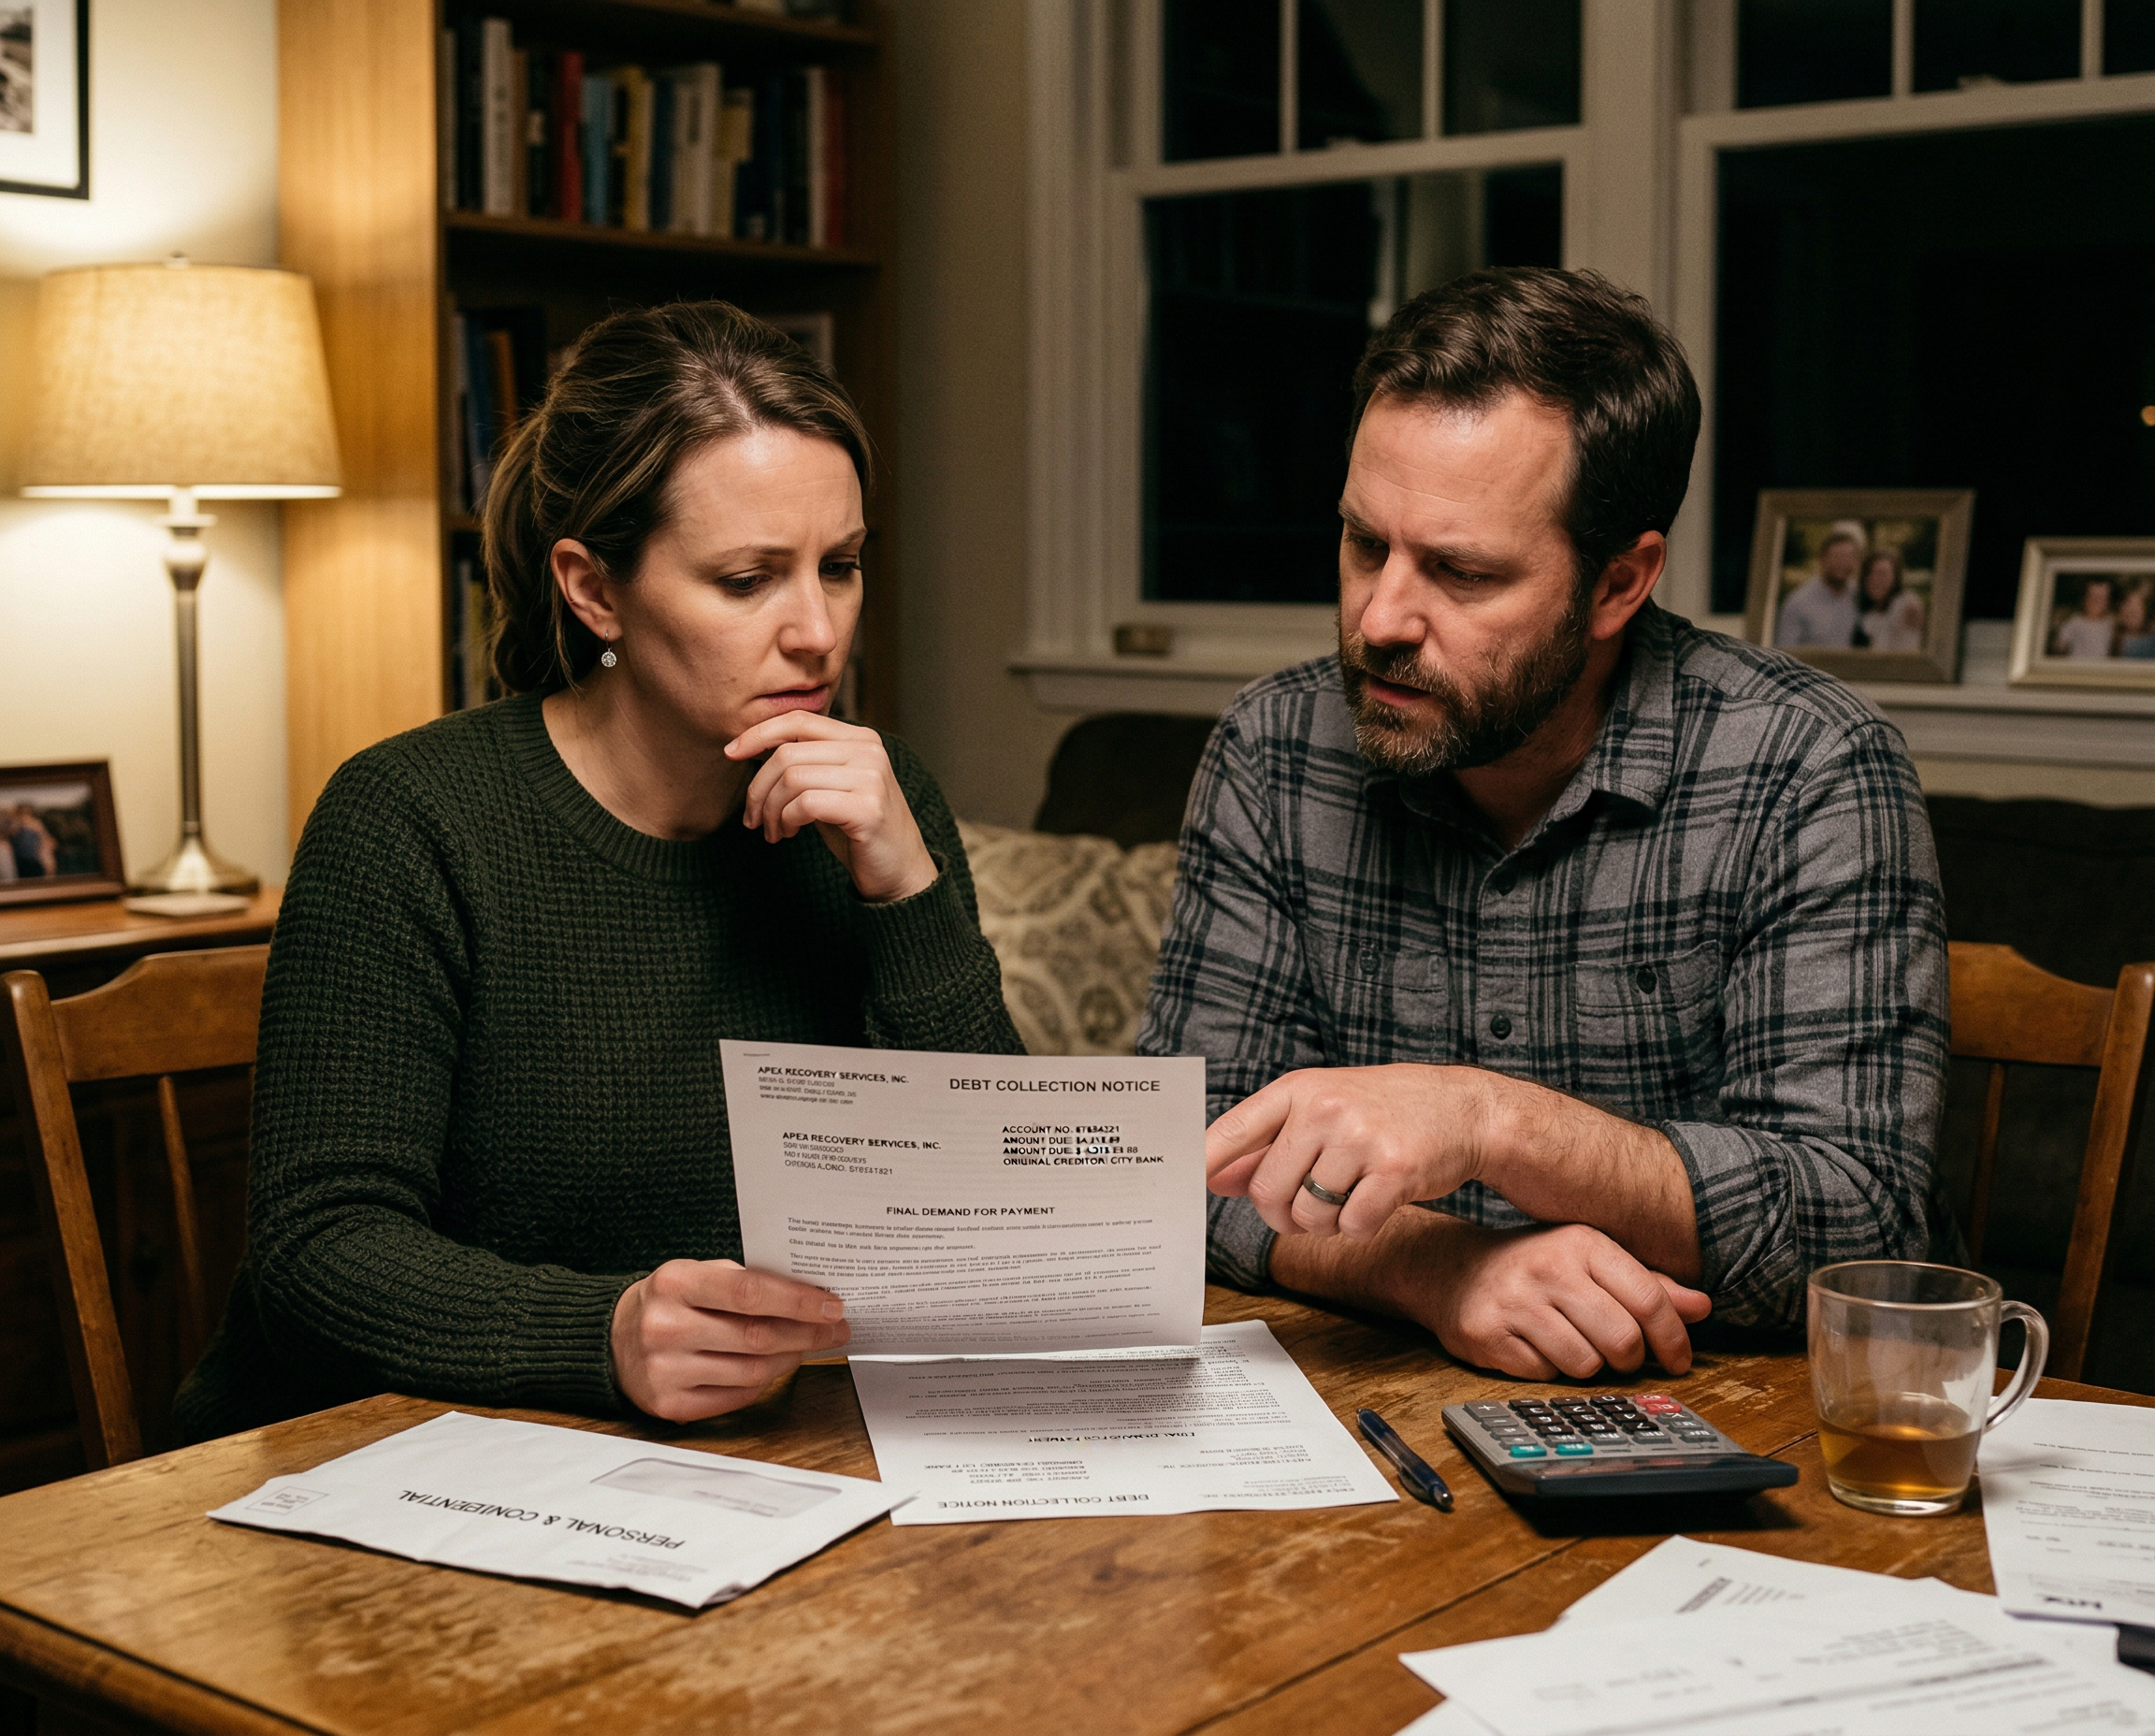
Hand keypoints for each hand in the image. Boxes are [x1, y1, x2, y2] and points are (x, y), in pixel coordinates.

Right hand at [610, 1259, 849, 1422]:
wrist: (613, 1339)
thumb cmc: (670, 1302)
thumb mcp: (697, 1275)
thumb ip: (744, 1282)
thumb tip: (809, 1296)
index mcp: (675, 1283)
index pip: (749, 1292)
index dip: (797, 1301)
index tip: (831, 1306)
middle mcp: (666, 1327)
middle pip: (757, 1336)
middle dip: (807, 1333)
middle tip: (835, 1328)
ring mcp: (665, 1370)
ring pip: (752, 1371)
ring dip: (791, 1358)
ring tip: (807, 1346)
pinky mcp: (668, 1405)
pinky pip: (736, 1396)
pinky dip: (763, 1382)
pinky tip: (774, 1366)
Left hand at [726, 712, 938, 902]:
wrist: (899, 871)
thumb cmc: (857, 829)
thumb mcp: (830, 785)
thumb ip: (805, 761)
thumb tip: (750, 745)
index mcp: (860, 738)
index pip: (798, 720)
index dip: (758, 733)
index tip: (730, 752)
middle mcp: (868, 751)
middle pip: (787, 753)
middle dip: (758, 788)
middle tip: (754, 818)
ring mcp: (871, 778)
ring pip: (792, 778)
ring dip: (772, 810)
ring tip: (775, 831)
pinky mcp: (867, 808)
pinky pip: (805, 804)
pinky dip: (787, 820)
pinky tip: (790, 834)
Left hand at [1208, 1064, 1491, 1240]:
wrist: (1463, 1108)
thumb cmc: (1384, 1110)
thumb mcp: (1322, 1110)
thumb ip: (1268, 1143)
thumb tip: (1213, 1177)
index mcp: (1299, 1089)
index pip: (1235, 1129)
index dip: (1203, 1161)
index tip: (1181, 1183)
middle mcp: (1325, 1107)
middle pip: (1267, 1191)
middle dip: (1280, 1214)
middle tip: (1304, 1207)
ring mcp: (1360, 1137)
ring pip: (1307, 1215)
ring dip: (1323, 1224)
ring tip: (1346, 1198)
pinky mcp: (1394, 1169)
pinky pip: (1351, 1226)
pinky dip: (1358, 1227)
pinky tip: (1374, 1203)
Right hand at [1399, 1220, 1709, 1378]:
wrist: (1449, 1267)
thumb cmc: (1532, 1264)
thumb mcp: (1588, 1260)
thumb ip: (1645, 1284)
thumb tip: (1701, 1307)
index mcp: (1581, 1243)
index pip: (1648, 1298)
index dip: (1673, 1336)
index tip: (1680, 1358)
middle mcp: (1548, 1269)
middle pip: (1622, 1340)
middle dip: (1629, 1358)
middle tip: (1619, 1354)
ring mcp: (1516, 1303)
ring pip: (1585, 1364)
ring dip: (1587, 1364)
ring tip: (1570, 1342)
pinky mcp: (1489, 1336)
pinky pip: (1544, 1374)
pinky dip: (1548, 1369)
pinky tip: (1535, 1345)